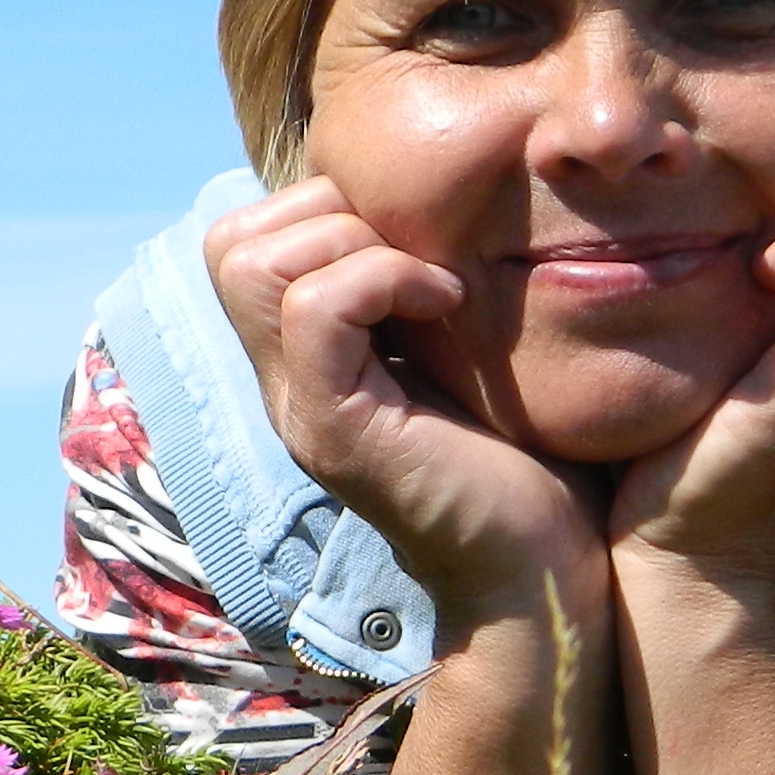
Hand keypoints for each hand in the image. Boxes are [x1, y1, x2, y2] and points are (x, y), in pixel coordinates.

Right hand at [205, 177, 606, 621]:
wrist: (545, 571)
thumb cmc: (529, 458)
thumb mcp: (463, 348)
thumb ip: (420, 289)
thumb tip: (431, 204)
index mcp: (306, 359)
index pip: (244, 239)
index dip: (321, 206)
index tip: (415, 242)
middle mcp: (285, 383)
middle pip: (230, 242)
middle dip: (328, 211)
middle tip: (416, 256)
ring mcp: (301, 407)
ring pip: (254, 264)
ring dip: (357, 243)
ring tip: (435, 284)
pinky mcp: (336, 430)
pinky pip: (317, 308)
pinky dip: (386, 278)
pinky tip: (449, 305)